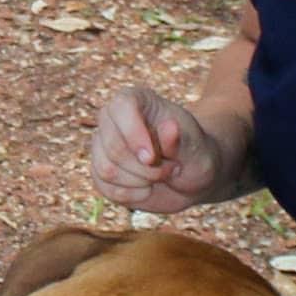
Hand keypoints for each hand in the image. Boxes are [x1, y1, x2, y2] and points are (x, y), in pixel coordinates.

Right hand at [89, 86, 225, 214]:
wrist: (189, 177)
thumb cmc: (194, 155)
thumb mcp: (196, 147)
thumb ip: (181, 140)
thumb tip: (169, 128)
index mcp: (136, 100)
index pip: (121, 107)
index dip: (134, 134)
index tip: (152, 158)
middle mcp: (112, 119)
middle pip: (113, 147)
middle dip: (145, 169)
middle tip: (172, 169)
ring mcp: (102, 146)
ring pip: (107, 170)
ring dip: (140, 182)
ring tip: (161, 176)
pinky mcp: (100, 172)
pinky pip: (107, 189)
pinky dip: (133, 195)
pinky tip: (148, 188)